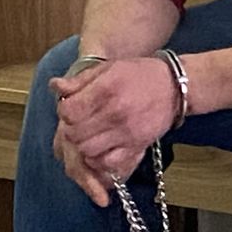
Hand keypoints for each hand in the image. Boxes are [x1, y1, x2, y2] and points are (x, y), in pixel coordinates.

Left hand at [49, 57, 178, 190]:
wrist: (176, 88)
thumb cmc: (141, 75)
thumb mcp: (109, 68)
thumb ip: (80, 80)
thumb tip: (55, 87)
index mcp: (106, 90)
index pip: (69, 112)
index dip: (65, 111)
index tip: (72, 108)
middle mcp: (116, 113)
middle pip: (75, 134)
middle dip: (72, 130)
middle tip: (80, 123)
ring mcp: (127, 132)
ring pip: (88, 151)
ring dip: (84, 145)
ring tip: (90, 135)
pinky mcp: (137, 146)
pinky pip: (109, 163)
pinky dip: (100, 160)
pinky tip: (102, 148)